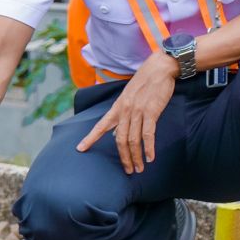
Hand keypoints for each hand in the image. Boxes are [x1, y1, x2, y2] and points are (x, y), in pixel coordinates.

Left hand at [77, 51, 178, 173]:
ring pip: (133, 140)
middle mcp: (124, 111)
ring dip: (136, 157)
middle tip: (128, 171)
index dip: (90, 138)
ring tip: (139, 168)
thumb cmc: (145, 82)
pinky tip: (150, 157)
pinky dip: (149, 148)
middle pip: (120, 140)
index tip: (80, 149)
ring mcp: (137, 111)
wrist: (159, 68)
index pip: (100, 125)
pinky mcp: (151, 111)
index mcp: (117, 107)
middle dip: (124, 158)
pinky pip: (148, 134)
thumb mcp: (129, 97)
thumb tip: (118, 133)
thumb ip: (123, 114)